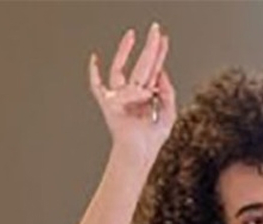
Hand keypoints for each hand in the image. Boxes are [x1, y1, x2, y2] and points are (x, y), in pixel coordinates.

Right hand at [88, 24, 175, 163]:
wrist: (140, 154)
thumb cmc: (152, 140)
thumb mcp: (168, 114)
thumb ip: (168, 94)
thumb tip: (161, 73)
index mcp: (146, 95)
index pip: (153, 69)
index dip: (159, 54)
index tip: (163, 39)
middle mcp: (132, 93)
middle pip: (141, 64)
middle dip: (149, 47)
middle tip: (155, 29)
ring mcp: (119, 97)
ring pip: (122, 69)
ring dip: (127, 51)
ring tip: (134, 36)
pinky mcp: (108, 104)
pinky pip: (97, 86)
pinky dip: (93, 73)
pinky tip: (95, 59)